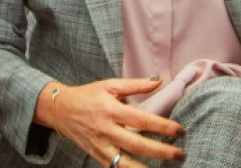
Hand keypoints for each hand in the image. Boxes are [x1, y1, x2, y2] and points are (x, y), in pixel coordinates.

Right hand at [51, 78, 184, 167]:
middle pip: (137, 144)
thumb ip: (135, 85)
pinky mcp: (96, 155)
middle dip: (161, 151)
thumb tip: (158, 80)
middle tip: (180, 154)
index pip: (142, 120)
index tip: (180, 130)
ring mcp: (100, 145)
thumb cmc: (87, 95)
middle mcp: (106, 129)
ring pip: (125, 163)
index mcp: (111, 109)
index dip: (163, 126)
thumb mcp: (109, 85)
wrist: (60, 109)